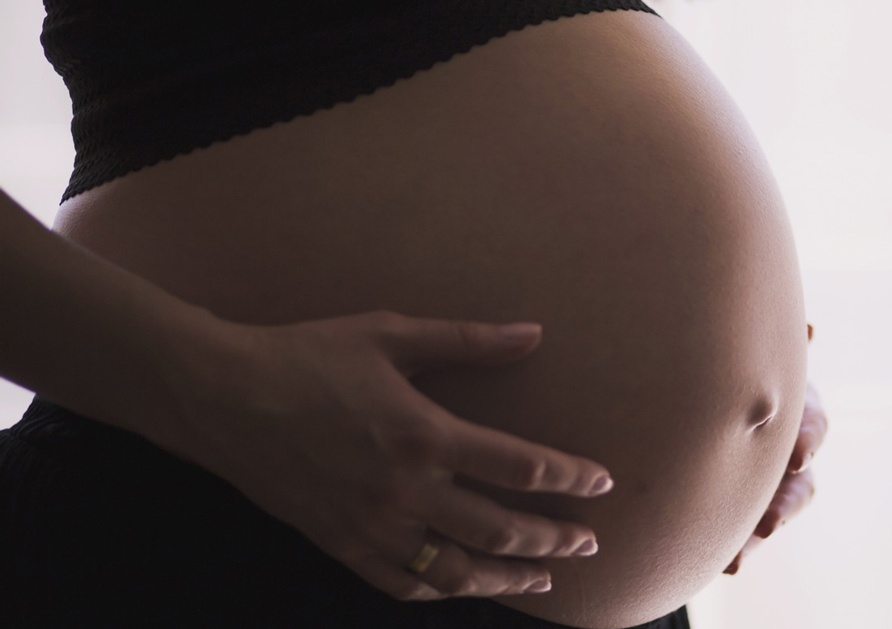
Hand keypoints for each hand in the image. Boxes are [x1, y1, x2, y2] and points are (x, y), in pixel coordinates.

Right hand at [160, 311, 612, 600]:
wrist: (220, 397)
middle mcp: (404, 491)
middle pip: (501, 529)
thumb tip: (534, 332)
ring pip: (458, 569)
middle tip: (590, 542)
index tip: (602, 483)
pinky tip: (464, 585)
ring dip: (509, 576)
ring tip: (545, 577)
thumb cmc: (308, 355)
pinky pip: (402, 582)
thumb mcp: (391, 334)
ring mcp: (371, 525)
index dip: (570, 479)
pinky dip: (441, 589)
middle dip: (554, 539)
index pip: (521, 468)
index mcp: (425, 435)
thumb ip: (468, 340)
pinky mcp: (340, 543)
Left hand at [723, 325, 825, 574]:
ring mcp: (772, 482)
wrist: (703, 389)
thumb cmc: (732, 358)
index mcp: (795, 405)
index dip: (808, 440)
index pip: (811, 424)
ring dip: (759, 535)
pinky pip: (746, 535)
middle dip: (785, 503)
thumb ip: (774, 347)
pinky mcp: (749, 506)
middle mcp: (790, 447)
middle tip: (769, 523)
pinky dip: (739, 550)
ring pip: (775, 514)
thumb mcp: (750, 351)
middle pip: (800, 482)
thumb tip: (811, 330)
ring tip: (738, 559)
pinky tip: (728, 565)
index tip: (797, 457)